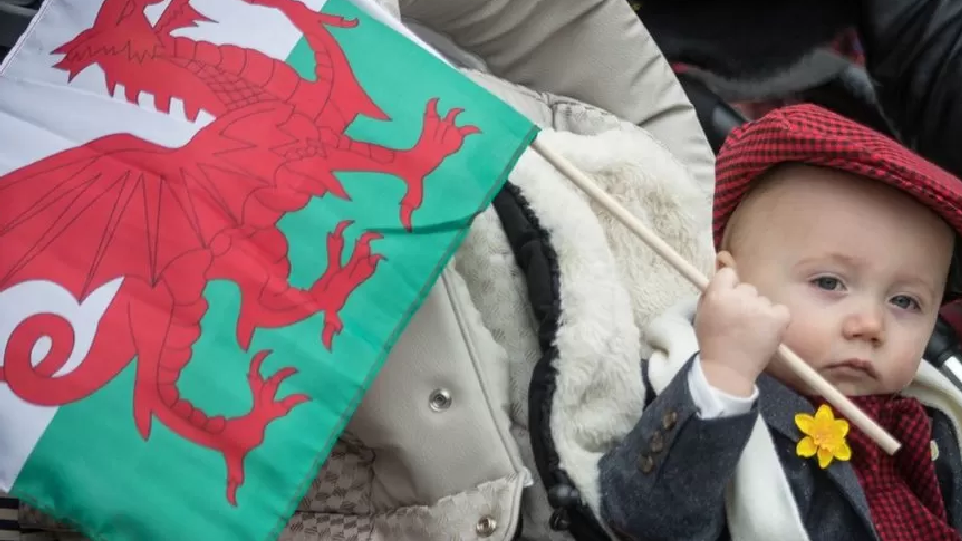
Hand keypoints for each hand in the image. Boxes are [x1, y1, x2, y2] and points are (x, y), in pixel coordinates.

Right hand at [694, 267, 789, 395]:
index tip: (729, 300)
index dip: (729, 286)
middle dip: (745, 301)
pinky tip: (768, 332)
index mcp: (718, 294)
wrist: (728, 370)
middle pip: (748, 288)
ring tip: (753, 332)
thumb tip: (724, 268)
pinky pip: (781, 310)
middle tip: (740, 322)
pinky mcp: (779, 318)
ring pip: (764, 300)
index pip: (728, 274)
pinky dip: (777, 320)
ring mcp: (760, 307)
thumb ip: (712, 292)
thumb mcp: (703, 313)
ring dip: (760, 312)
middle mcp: (739, 297)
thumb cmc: (712, 342)